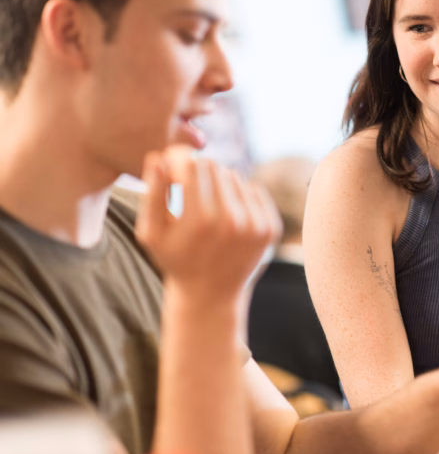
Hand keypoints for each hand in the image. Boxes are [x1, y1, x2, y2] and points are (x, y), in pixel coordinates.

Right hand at [134, 145, 280, 302]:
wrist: (211, 295)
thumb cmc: (175, 260)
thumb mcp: (152, 233)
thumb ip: (153, 194)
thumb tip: (159, 158)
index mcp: (201, 220)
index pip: (194, 165)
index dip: (181, 165)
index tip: (175, 177)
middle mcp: (233, 220)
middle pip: (216, 168)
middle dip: (200, 174)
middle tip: (189, 192)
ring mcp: (256, 224)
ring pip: (235, 177)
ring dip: (220, 186)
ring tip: (207, 208)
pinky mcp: (271, 227)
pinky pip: (254, 190)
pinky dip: (240, 196)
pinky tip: (227, 215)